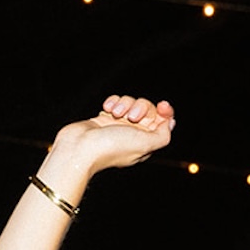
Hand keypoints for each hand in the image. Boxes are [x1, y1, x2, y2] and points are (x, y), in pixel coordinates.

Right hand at [45, 95, 176, 181]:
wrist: (79, 147)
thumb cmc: (111, 148)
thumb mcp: (145, 144)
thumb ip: (162, 135)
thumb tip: (169, 123)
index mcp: (146, 143)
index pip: (164, 123)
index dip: (166, 112)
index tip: (162, 105)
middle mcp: (134, 134)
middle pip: (149, 110)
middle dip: (142, 107)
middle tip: (132, 117)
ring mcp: (119, 126)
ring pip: (132, 103)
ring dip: (125, 104)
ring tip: (114, 113)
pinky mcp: (105, 118)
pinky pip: (116, 102)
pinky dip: (113, 102)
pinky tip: (106, 109)